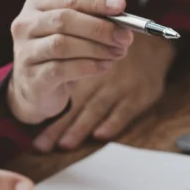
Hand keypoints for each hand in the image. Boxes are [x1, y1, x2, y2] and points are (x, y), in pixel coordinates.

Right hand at [7, 0, 133, 126]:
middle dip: (99, 28)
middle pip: (64, 20)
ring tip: (118, 52)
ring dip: (96, 49)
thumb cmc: (59, 53)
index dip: (96, 0)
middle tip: (125, 37)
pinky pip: (62, 69)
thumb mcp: (72, 31)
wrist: (35, 87)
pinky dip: (88, 67)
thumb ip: (92, 22)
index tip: (121, 5)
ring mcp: (25, 51)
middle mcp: (26, 24)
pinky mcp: (32, 77)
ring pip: (62, 45)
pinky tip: (104, 66)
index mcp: (37, 4)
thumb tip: (124, 24)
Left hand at [32, 31, 175, 151]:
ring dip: (80, 128)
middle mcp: (100, 81)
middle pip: (76, 107)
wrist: (154, 44)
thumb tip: (51, 95)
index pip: (63, 98)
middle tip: (42, 146)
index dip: (51, 119)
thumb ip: (77, 74)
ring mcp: (119, 88)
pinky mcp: (138, 94)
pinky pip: (124, 110)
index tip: (36, 140)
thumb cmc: (119, 52)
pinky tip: (100, 134)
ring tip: (64, 145)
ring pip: (96, 109)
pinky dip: (112, 122)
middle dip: (58, 128)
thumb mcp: (96, 57)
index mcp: (86, 72)